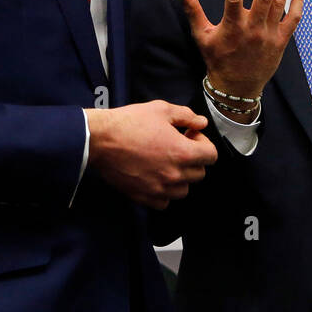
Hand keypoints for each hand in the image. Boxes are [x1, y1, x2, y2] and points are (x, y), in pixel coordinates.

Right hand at [85, 101, 217, 209]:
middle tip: (178, 147)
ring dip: (180, 178)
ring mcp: (159, 188)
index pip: (212, 156)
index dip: (204, 143)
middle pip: (199, 173)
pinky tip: (155, 177)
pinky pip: (164, 202)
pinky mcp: (144, 196)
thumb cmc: (129, 123)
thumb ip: (187, 116)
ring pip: (184, 190)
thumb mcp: (161, 110)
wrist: (99, 140)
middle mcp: (174, 174)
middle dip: (193, 159)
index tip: (190, 137)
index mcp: (182, 152)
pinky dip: (164, 192)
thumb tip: (201, 123)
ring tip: (166, 163)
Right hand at [174, 0, 303, 103]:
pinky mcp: (281, 40)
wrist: (237, 87)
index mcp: (232, 27)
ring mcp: (269, 35)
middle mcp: (253, 29)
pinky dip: (297, 0)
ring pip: (279, 2)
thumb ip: (192, 10)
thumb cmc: (217, 59)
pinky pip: (293, 18)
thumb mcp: (201, 35)